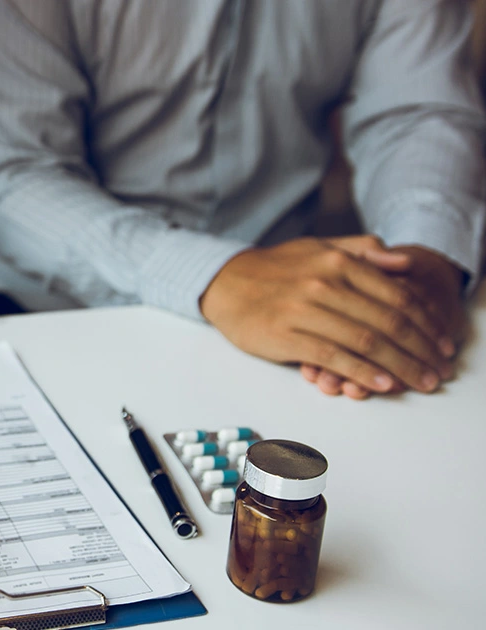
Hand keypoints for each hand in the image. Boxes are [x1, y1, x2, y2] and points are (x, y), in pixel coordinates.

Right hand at [200, 235, 453, 395]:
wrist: (222, 282)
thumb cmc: (273, 268)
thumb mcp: (318, 247)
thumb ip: (362, 251)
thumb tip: (403, 263)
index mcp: (338, 261)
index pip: (397, 296)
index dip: (427, 323)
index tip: (443, 344)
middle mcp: (324, 283)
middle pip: (388, 321)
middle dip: (422, 350)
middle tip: (439, 370)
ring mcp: (304, 310)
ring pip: (366, 341)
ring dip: (400, 365)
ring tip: (420, 381)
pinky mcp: (285, 336)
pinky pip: (333, 356)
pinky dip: (362, 372)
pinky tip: (383, 383)